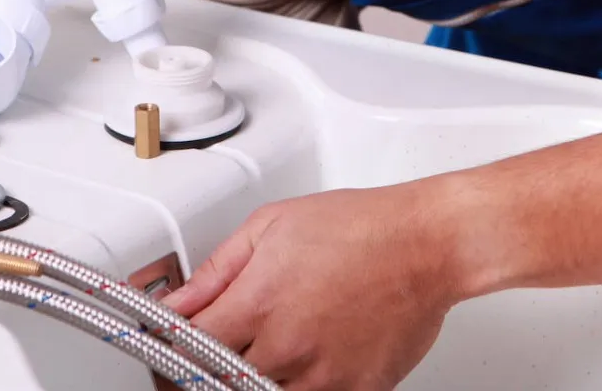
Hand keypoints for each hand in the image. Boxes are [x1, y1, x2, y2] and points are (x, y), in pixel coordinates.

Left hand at [162, 181, 461, 388]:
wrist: (427, 244)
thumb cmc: (359, 227)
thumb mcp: (271, 226)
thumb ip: (217, 270)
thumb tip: (176, 301)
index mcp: (258, 303)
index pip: (188, 346)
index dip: (174, 344)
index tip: (174, 339)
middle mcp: (287, 347)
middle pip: (220, 379)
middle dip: (214, 360)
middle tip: (230, 337)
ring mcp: (322, 376)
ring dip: (258, 374)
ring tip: (278, 340)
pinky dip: (303, 383)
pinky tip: (312, 353)